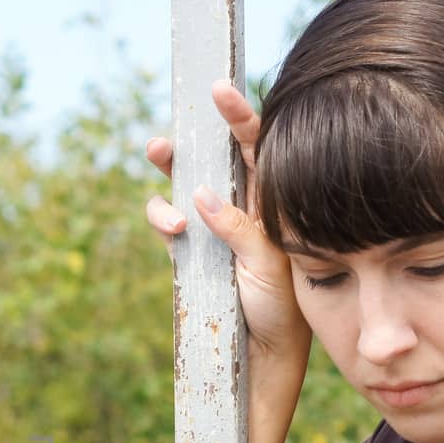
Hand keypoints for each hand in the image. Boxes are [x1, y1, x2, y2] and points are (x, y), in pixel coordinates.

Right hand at [144, 81, 311, 361]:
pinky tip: (172, 226)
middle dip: (191, 139)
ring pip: (184, 184)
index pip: (257, 146)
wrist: (264, 353)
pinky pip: (168, 220)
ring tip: (160, 157)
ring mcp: (212, 226)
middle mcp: (241, 206)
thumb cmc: (283, 305)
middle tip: (172, 131)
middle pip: (213, 157)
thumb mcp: (269, 262)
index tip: (220, 89)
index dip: (238, 115)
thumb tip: (200, 195)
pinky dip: (162, 214)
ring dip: (169, 170)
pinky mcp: (189, 251)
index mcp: (271, 199)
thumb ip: (238, 227)